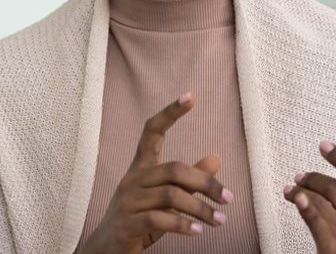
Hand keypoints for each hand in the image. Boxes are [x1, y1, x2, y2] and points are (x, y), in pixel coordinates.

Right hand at [80, 93, 232, 253]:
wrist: (107, 250)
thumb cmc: (139, 221)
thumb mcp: (166, 200)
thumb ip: (190, 181)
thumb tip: (216, 159)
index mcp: (140, 168)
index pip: (152, 132)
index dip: (170, 113)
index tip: (190, 96)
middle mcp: (132, 180)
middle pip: (174, 169)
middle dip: (206, 183)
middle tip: (228, 198)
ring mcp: (127, 201)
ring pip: (171, 195)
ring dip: (201, 209)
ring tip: (220, 220)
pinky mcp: (126, 223)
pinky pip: (159, 219)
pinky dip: (183, 225)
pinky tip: (198, 231)